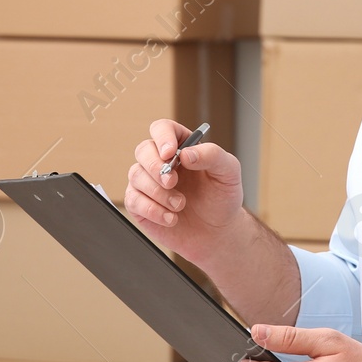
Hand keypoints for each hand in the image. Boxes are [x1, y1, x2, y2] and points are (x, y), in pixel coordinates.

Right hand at [124, 118, 246, 266]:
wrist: (216, 233)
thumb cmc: (221, 198)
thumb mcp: (228, 172)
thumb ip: (212, 156)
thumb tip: (186, 153)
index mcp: (181, 146)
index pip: (162, 129)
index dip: (162, 137)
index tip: (170, 153)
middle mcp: (161, 161)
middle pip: (143, 150)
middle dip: (156, 167)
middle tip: (173, 182)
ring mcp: (148, 182)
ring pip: (136, 175)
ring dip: (159, 193)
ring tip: (180, 205)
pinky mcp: (140, 204)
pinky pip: (133, 200)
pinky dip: (153, 210)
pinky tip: (171, 218)